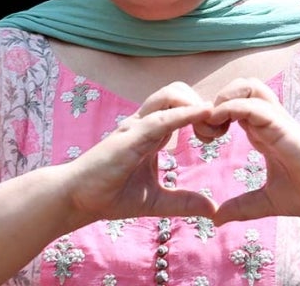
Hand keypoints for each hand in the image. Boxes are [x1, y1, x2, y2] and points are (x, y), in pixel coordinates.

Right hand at [65, 82, 218, 225]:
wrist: (77, 199)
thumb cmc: (110, 195)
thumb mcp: (157, 201)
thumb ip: (184, 202)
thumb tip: (213, 208)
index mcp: (154, 132)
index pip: (184, 107)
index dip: (205, 114)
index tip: (221, 133)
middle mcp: (146, 122)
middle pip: (180, 91)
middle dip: (203, 104)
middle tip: (215, 132)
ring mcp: (137, 125)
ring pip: (171, 94)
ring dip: (195, 105)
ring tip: (209, 129)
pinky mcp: (131, 135)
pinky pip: (161, 117)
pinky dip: (184, 113)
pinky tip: (203, 115)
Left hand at [204, 78, 299, 225]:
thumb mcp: (267, 201)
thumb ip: (242, 206)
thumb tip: (216, 219)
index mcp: (262, 131)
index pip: (233, 105)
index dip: (213, 114)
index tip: (203, 138)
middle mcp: (268, 120)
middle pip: (239, 86)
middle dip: (216, 100)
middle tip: (206, 129)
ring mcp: (276, 119)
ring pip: (248, 86)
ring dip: (225, 98)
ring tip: (213, 123)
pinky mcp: (283, 124)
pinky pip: (254, 104)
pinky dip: (233, 107)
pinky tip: (220, 124)